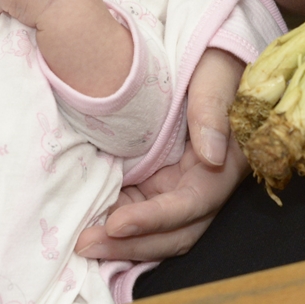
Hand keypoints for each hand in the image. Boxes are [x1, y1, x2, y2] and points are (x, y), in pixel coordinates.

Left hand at [75, 48, 246, 260]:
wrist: (202, 57)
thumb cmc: (213, 63)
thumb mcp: (215, 77)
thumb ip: (211, 111)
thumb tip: (212, 157)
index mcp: (222, 167)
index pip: (190, 206)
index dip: (155, 220)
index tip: (117, 224)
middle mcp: (201, 186)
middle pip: (171, 234)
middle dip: (131, 246)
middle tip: (87, 244)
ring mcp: (176, 187)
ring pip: (153, 232)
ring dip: (120, 243)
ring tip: (82, 242)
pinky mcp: (156, 182)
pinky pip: (137, 212)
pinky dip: (116, 226)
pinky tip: (89, 224)